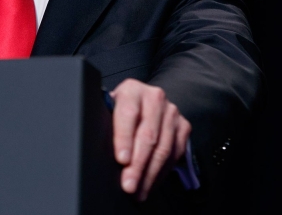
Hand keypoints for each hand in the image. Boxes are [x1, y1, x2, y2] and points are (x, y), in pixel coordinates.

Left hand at [110, 78, 191, 200]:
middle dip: (137, 164)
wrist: (144, 102)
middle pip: (147, 135)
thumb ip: (106, 123)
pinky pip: (174, 154)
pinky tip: (151, 183)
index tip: (121, 160)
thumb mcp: (109, 110)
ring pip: (163, 148)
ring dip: (150, 174)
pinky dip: (162, 172)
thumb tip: (98, 147)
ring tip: (138, 191)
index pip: (128, 114)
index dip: (124, 138)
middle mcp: (154, 98)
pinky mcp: (183, 126)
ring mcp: (171, 111)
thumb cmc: (120, 110)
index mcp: (132, 90)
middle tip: (128, 185)